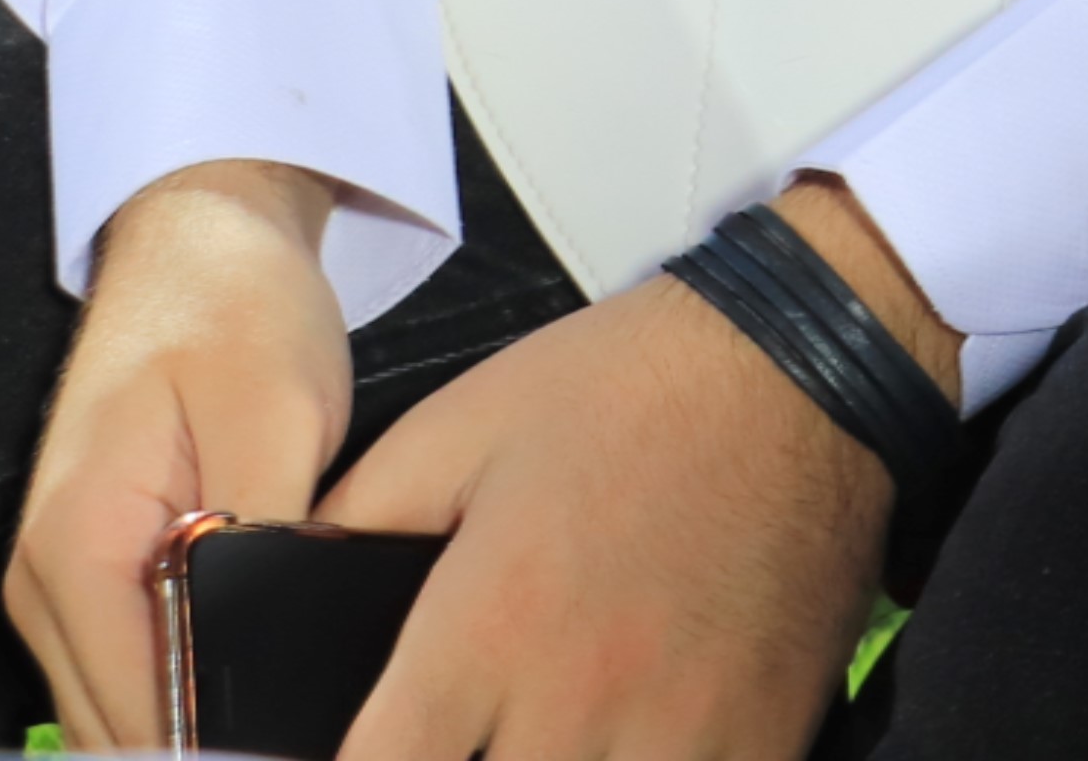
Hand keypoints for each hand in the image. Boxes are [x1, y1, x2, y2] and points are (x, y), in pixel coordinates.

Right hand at [9, 159, 353, 748]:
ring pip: (121, 715)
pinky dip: (189, 692)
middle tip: (328, 739)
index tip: (305, 749)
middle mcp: (43, 583)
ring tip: (302, 716)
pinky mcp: (92, 575)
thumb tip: (269, 657)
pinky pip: (132, 670)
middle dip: (214, 747)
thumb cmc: (237, 307)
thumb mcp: (276, 417)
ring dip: (201, 725)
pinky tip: (264, 684)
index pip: (138, 715)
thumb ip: (262, 546)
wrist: (201, 234)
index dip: (223, 749)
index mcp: (75, 548)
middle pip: (119, 733)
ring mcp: (59, 585)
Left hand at [314, 177, 950, 760]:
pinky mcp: (761, 739)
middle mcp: (577, 700)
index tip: (345, 760)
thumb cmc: (630, 390)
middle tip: (456, 745)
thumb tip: (282, 601)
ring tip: (533, 748)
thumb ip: (354, 529)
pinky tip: (624, 750)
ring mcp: (679, 734)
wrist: (805, 365)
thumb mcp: (455, 431)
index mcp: (486, 628)